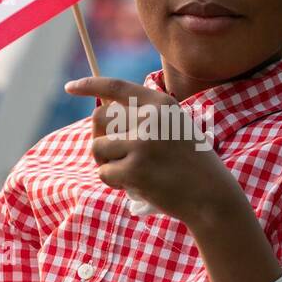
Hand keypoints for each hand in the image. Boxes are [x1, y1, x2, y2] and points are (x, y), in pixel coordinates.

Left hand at [63, 75, 243, 224]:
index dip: (89, 85)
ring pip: (98, 148)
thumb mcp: (174, 127)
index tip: (70, 88)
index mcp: (161, 102)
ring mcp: (142, 143)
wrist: (212, 195)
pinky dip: (115, 182)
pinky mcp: (135, 169)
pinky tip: (136, 185)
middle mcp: (150, 118)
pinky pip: (104, 173)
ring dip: (106, 163)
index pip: (116, 87)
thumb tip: (99, 114)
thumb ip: (143, 117)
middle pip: (99, 118)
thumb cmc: (190, 164)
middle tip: (111, 154)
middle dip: (98, 137)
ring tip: (130, 172)